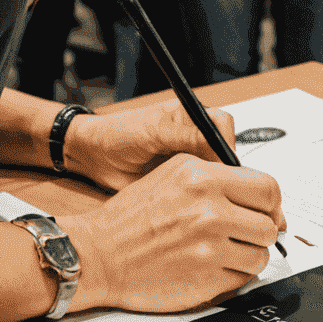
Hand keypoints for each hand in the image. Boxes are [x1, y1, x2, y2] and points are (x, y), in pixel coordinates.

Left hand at [64, 100, 241, 190]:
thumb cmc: (119, 133)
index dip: (227, 145)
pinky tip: (193, 205)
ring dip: (211, 185)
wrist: (95, 155)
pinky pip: (199, 188)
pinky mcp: (180, 181)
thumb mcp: (152, 130)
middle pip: (223, 151)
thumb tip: (213, 140)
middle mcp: (193, 137)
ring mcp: (188, 160)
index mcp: (190, 116)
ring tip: (204, 199)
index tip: (224, 166)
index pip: (222, 126)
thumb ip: (183, 134)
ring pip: (214, 172)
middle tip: (216, 188)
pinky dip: (199, 197)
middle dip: (223, 169)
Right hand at [67, 152, 285, 312]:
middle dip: (261, 230)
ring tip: (224, 250)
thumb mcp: (176, 172)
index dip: (271, 202)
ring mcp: (208, 249)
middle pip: (269, 225)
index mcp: (203, 178)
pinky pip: (241, 279)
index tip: (266, 209)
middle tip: (244, 232)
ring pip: (259, 256)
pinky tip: (210, 265)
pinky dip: (232, 275)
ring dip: (248, 255)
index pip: (267, 188)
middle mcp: (209, 211)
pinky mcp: (205, 281)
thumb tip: (259, 193)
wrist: (100, 255)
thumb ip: (219, 176)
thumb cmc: (132, 216)